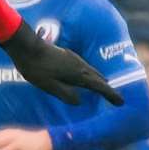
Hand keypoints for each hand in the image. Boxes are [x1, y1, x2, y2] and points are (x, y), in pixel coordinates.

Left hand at [0, 22, 122, 105]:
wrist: (27, 47)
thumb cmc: (37, 69)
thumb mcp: (50, 86)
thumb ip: (66, 94)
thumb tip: (80, 101)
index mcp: (78, 74)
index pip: (100, 86)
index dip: (111, 94)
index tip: (121, 102)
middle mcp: (80, 65)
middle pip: (99, 78)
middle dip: (107, 88)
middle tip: (114, 98)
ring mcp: (75, 58)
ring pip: (92, 71)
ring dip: (99, 80)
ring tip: (103, 88)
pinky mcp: (68, 55)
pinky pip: (85, 67)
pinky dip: (90, 75)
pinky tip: (85, 78)